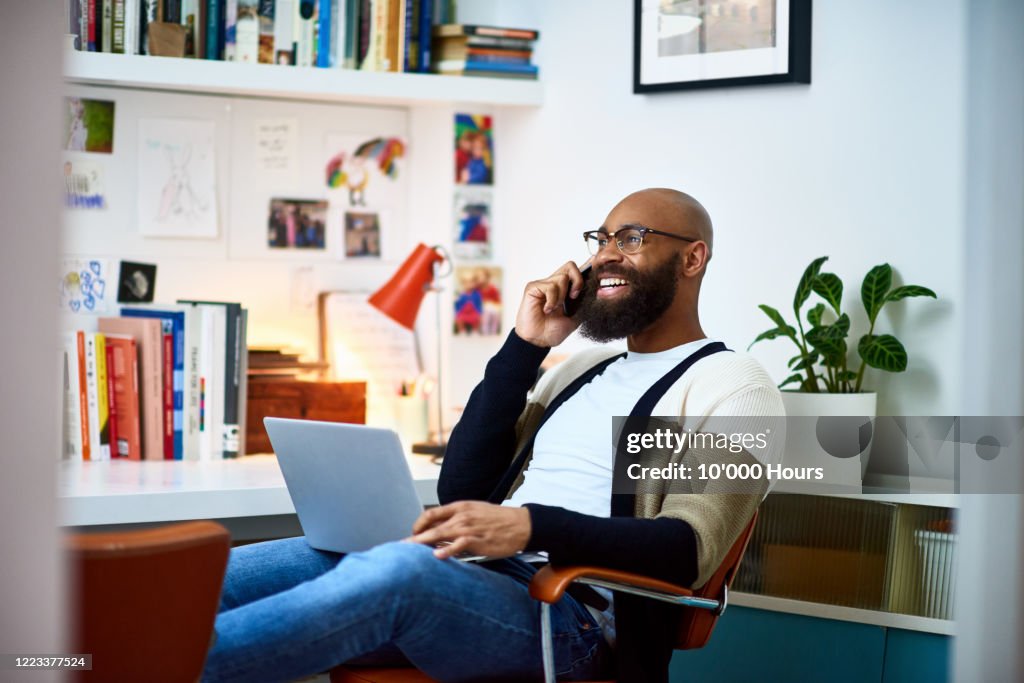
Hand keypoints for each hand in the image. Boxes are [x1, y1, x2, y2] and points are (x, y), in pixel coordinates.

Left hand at [407, 501, 530, 559]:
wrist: (522, 524)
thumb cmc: (499, 520)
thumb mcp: (475, 513)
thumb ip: (457, 520)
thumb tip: (439, 532)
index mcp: (460, 507)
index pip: (431, 513)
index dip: (418, 524)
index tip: (412, 534)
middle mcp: (462, 516)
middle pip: (431, 525)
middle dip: (414, 537)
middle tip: (400, 547)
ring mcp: (470, 528)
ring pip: (441, 534)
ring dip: (423, 543)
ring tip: (409, 551)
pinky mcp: (478, 540)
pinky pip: (459, 545)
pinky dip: (447, 550)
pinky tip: (437, 556)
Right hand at [514, 261, 588, 347]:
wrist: (539, 341)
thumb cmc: (554, 330)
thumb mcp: (576, 316)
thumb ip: (584, 303)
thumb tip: (596, 290)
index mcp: (565, 289)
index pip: (576, 271)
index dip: (587, 265)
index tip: (596, 265)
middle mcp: (554, 284)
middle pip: (570, 266)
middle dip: (578, 280)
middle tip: (574, 296)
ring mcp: (543, 284)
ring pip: (562, 278)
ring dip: (562, 296)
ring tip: (555, 309)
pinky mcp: (533, 288)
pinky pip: (550, 287)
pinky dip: (552, 300)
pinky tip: (547, 310)